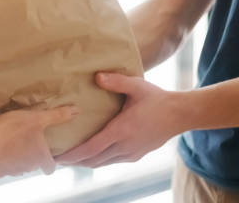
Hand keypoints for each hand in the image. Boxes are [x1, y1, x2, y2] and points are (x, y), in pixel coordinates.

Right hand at [0, 105, 78, 177]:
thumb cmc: (15, 127)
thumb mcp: (38, 118)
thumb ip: (57, 116)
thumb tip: (77, 111)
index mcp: (41, 157)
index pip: (50, 168)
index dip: (49, 161)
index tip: (45, 153)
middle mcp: (30, 168)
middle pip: (34, 165)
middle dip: (31, 156)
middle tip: (25, 142)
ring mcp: (14, 171)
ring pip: (19, 167)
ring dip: (17, 159)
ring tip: (11, 144)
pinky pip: (4, 169)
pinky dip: (3, 162)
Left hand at [55, 72, 186, 167]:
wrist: (180, 114)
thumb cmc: (157, 98)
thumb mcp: (137, 86)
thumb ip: (116, 81)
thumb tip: (97, 76)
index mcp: (122, 131)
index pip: (92, 148)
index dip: (74, 154)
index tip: (59, 157)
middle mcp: (125, 146)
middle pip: (94, 160)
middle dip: (75, 160)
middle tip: (57, 158)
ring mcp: (132, 153)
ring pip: (103, 162)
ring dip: (86, 161)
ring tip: (70, 157)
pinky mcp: (137, 155)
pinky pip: (112, 161)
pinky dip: (98, 160)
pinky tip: (91, 154)